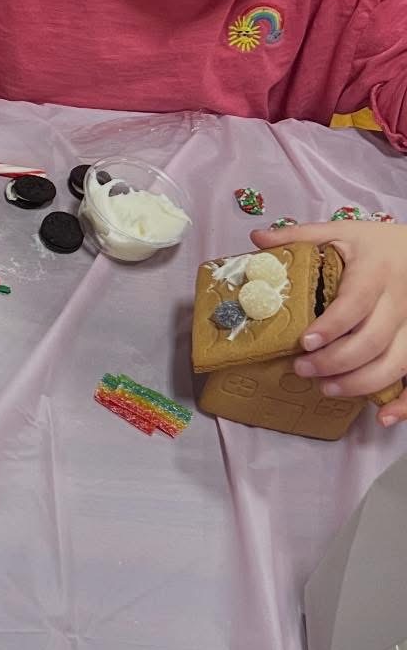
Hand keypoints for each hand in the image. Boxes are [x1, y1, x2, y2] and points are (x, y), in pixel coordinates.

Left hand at [253, 221, 406, 422]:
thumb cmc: (374, 245)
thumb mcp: (339, 232)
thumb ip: (299, 235)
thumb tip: (256, 239)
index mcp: (374, 272)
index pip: (355, 303)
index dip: (332, 325)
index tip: (304, 342)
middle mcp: (398, 302)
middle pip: (373, 339)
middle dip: (336, 361)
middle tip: (302, 369)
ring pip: (395, 362)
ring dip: (361, 383)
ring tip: (325, 388)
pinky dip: (405, 402)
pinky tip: (383, 417)